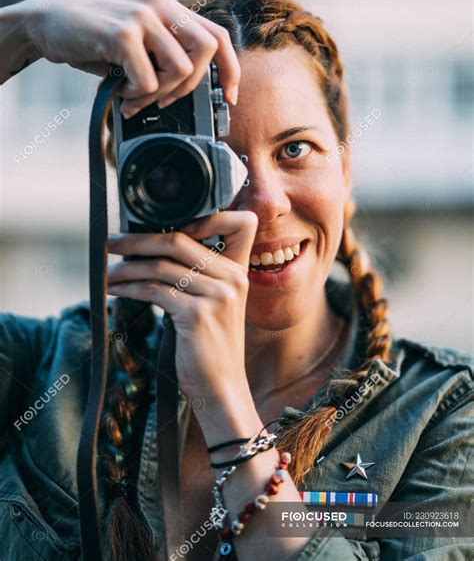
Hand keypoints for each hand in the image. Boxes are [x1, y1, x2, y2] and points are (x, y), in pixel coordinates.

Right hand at [2, 0, 239, 115]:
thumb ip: (161, 51)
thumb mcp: (135, 37)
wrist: (45, 21)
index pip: (216, 35)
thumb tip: (186, 89)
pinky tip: (121, 93)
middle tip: (165, 99)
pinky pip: (149, 78)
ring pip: (181, 69)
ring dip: (160, 94)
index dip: (230, 69)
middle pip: (206, 51)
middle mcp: (159, 5)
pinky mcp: (122, 32)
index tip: (229, 96)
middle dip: (190, 86)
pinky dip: (138, 95)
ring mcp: (141, 16)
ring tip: (135, 96)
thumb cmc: (91, 35)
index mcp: (166, 7)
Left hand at [106, 211, 257, 402]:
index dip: (203, 216)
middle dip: (138, 239)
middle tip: (111, 242)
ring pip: (161, 266)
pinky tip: (113, 290)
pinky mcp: (197, 314)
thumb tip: (152, 250)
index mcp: (239, 271)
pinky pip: (153, 291)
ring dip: (126, 268)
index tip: (164, 226)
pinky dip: (128, 288)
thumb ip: (197, 276)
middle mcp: (232, 278)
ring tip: (106, 272)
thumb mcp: (213, 305)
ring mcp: (217, 296)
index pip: (237, 222)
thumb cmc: (210, 348)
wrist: (221, 389)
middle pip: (178, 241)